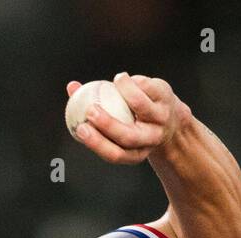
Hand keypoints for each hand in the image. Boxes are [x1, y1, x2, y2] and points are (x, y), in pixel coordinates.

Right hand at [67, 73, 190, 164]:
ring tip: (113, 82)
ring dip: (125, 92)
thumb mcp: (114, 121)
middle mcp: (150, 139)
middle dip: (107, 124)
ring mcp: (161, 119)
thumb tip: (71, 87)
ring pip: (141, 106)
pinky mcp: (167, 98)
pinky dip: (132, 82)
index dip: (97, 144)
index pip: (115, 154)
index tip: (80, 129)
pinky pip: (147, 87)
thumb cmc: (131, 120)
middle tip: (90, 110)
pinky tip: (123, 79)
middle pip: (128, 136)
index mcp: (135, 153)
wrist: (170, 116)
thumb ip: (90, 110)